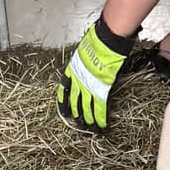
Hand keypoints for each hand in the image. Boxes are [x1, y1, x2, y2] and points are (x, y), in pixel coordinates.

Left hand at [57, 14, 135, 132]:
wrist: (105, 41)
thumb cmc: (98, 41)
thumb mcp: (84, 51)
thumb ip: (85, 61)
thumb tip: (89, 62)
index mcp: (72, 70)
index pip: (64, 90)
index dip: (63, 102)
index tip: (63, 111)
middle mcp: (78, 80)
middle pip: (74, 102)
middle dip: (76, 114)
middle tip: (76, 124)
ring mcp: (88, 86)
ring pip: (86, 107)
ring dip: (88, 120)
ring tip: (90, 129)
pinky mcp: (101, 89)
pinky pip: (99, 107)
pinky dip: (101, 117)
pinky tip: (102, 125)